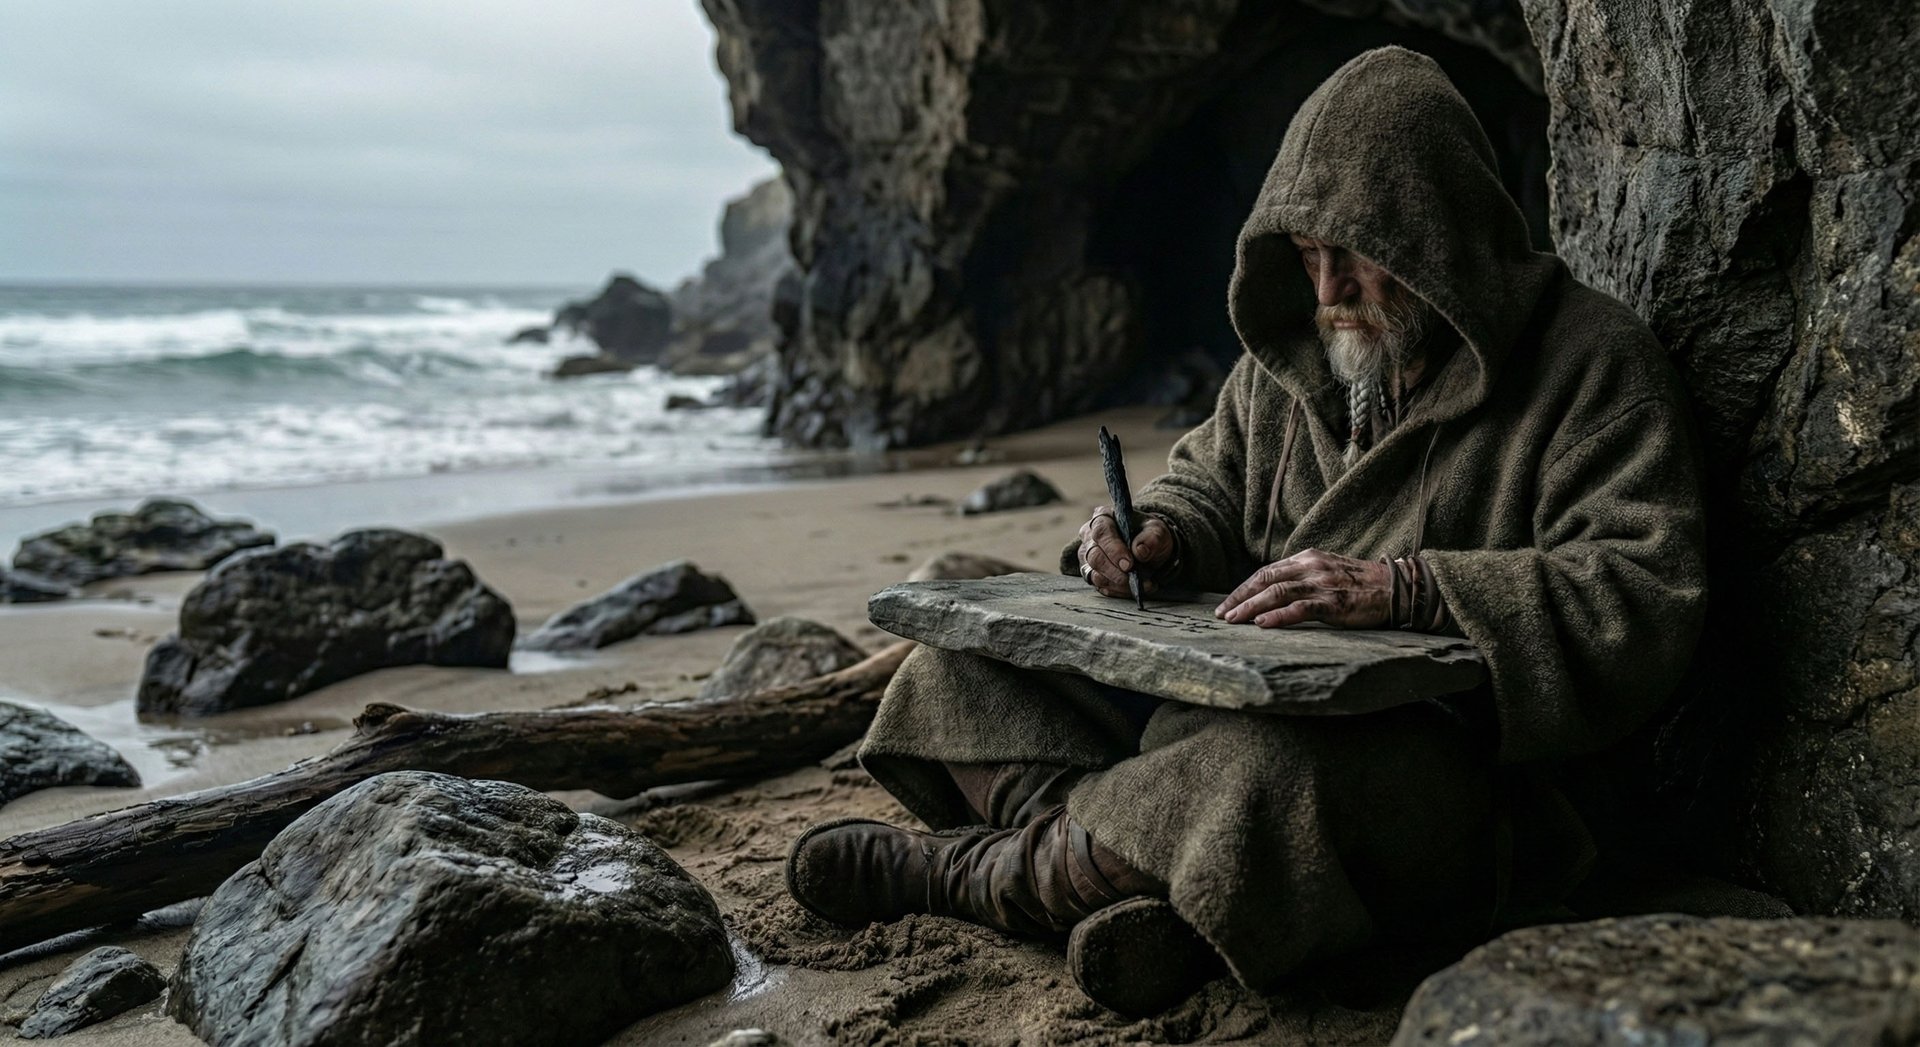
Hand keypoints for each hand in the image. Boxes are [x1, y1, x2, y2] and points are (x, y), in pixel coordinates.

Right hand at [1077, 507, 1174, 597]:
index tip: (1129, 564)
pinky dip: (1120, 590)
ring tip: (1142, 584)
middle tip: (1134, 577)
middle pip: (1094, 556)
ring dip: (1120, 584)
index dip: (1113, 549)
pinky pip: (1101, 587)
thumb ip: (1152, 537)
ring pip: (1095, 575)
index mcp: (1103, 517)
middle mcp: (1089, 536)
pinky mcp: (1091, 574)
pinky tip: (1135, 588)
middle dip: (1115, 571)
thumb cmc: (1148, 535)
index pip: (1101, 532)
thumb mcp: (1158, 531)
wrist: (1148, 550)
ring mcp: (1088, 557)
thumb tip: (1140, 551)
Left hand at [1214, 548, 1389, 627]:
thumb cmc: (1360, 584)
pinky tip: (1262, 624)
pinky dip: (1278, 616)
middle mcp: (1311, 567)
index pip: (1267, 571)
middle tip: (1222, 614)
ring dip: (1251, 607)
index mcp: (1307, 558)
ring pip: (1277, 592)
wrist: (1396, 589)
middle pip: (1265, 579)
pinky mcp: (1334, 603)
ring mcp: (1322, 584)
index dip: (1244, 588)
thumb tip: (1272, 592)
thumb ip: (1302, 577)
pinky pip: (1300, 608)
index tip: (1228, 603)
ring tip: (1234, 620)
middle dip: (1240, 597)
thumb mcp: (1327, 571)